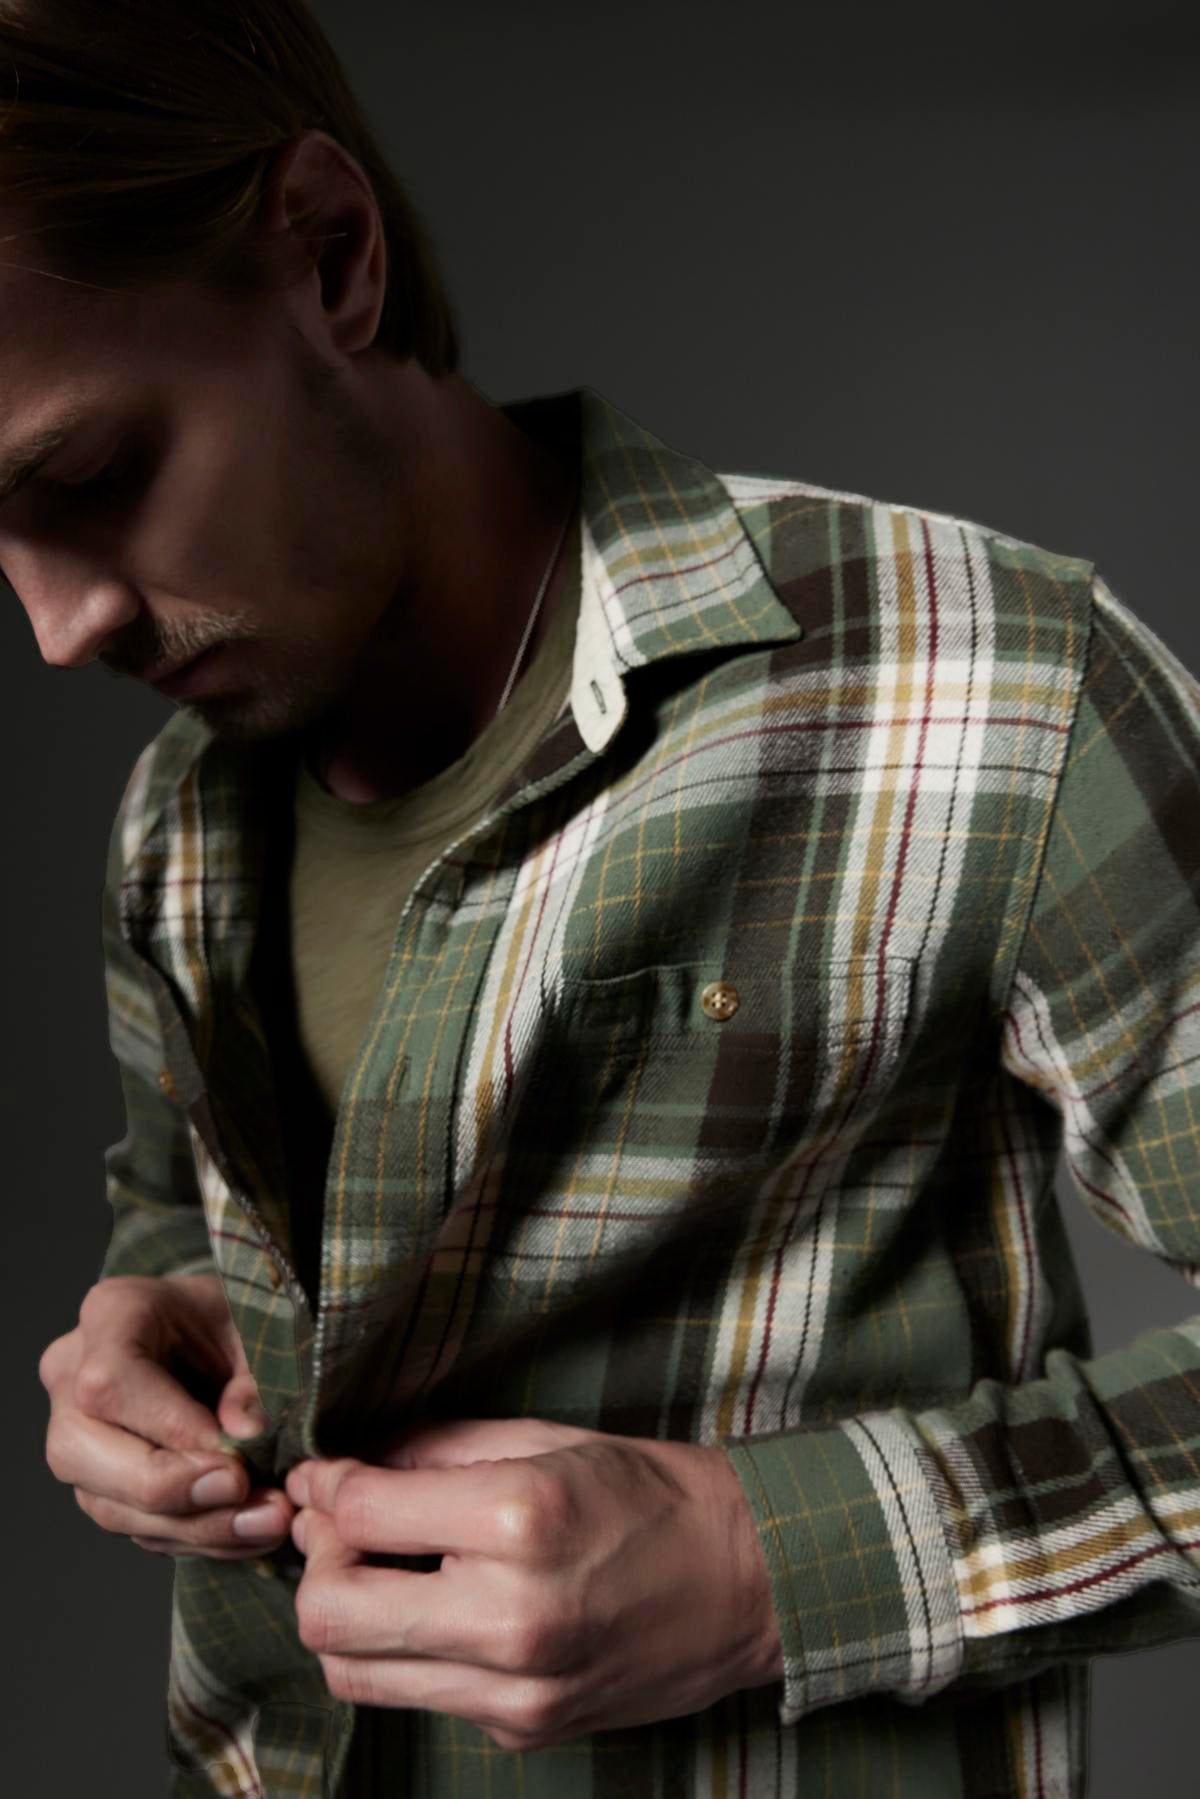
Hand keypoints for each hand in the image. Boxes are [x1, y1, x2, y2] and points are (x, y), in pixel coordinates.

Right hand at [39, 1273, 295, 1558]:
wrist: (223, 1332)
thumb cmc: (237, 1318)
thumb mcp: (261, 1328)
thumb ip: (253, 1379)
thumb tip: (243, 1439)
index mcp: (112, 1314)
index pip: (109, 1382)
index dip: (169, 1427)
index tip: (235, 1455)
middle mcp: (73, 1376)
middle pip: (80, 1451)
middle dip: (168, 1488)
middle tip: (244, 1492)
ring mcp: (79, 1434)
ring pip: (106, 1503)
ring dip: (194, 1526)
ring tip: (268, 1520)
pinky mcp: (100, 1482)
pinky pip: (134, 1526)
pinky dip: (197, 1536)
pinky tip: (251, 1531)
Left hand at [286, 1416, 783, 1748]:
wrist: (748, 1579)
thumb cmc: (648, 1492)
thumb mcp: (542, 1440)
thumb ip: (432, 1449)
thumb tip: (340, 1470)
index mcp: (519, 1521)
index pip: (360, 1515)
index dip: (326, 1488)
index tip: (326, 1475)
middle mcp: (511, 1616)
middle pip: (328, 1615)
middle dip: (318, 1564)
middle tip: (346, 1529)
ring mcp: (517, 1690)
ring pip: (355, 1675)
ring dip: (350, 1616)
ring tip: (388, 1571)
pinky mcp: (523, 1730)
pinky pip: (420, 1695)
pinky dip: (412, 1650)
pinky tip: (450, 1607)